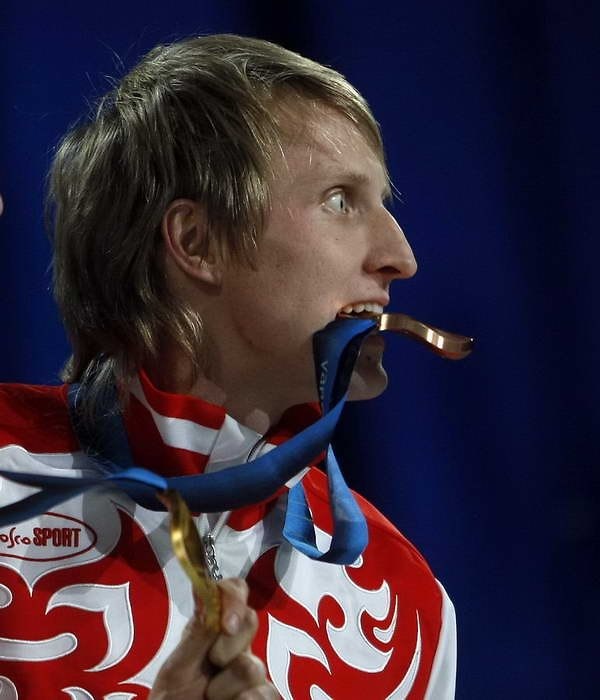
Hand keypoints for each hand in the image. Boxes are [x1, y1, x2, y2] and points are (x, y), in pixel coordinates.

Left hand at [149, 577, 279, 698]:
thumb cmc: (171, 699)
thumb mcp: (176, 667)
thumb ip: (196, 634)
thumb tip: (208, 592)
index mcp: (211, 627)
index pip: (232, 592)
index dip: (234, 598)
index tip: (227, 623)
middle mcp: (234, 643)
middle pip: (250, 620)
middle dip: (229, 645)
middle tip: (211, 664)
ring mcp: (250, 670)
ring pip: (254, 666)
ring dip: (226, 687)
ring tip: (209, 698)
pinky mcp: (261, 695)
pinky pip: (267, 694)